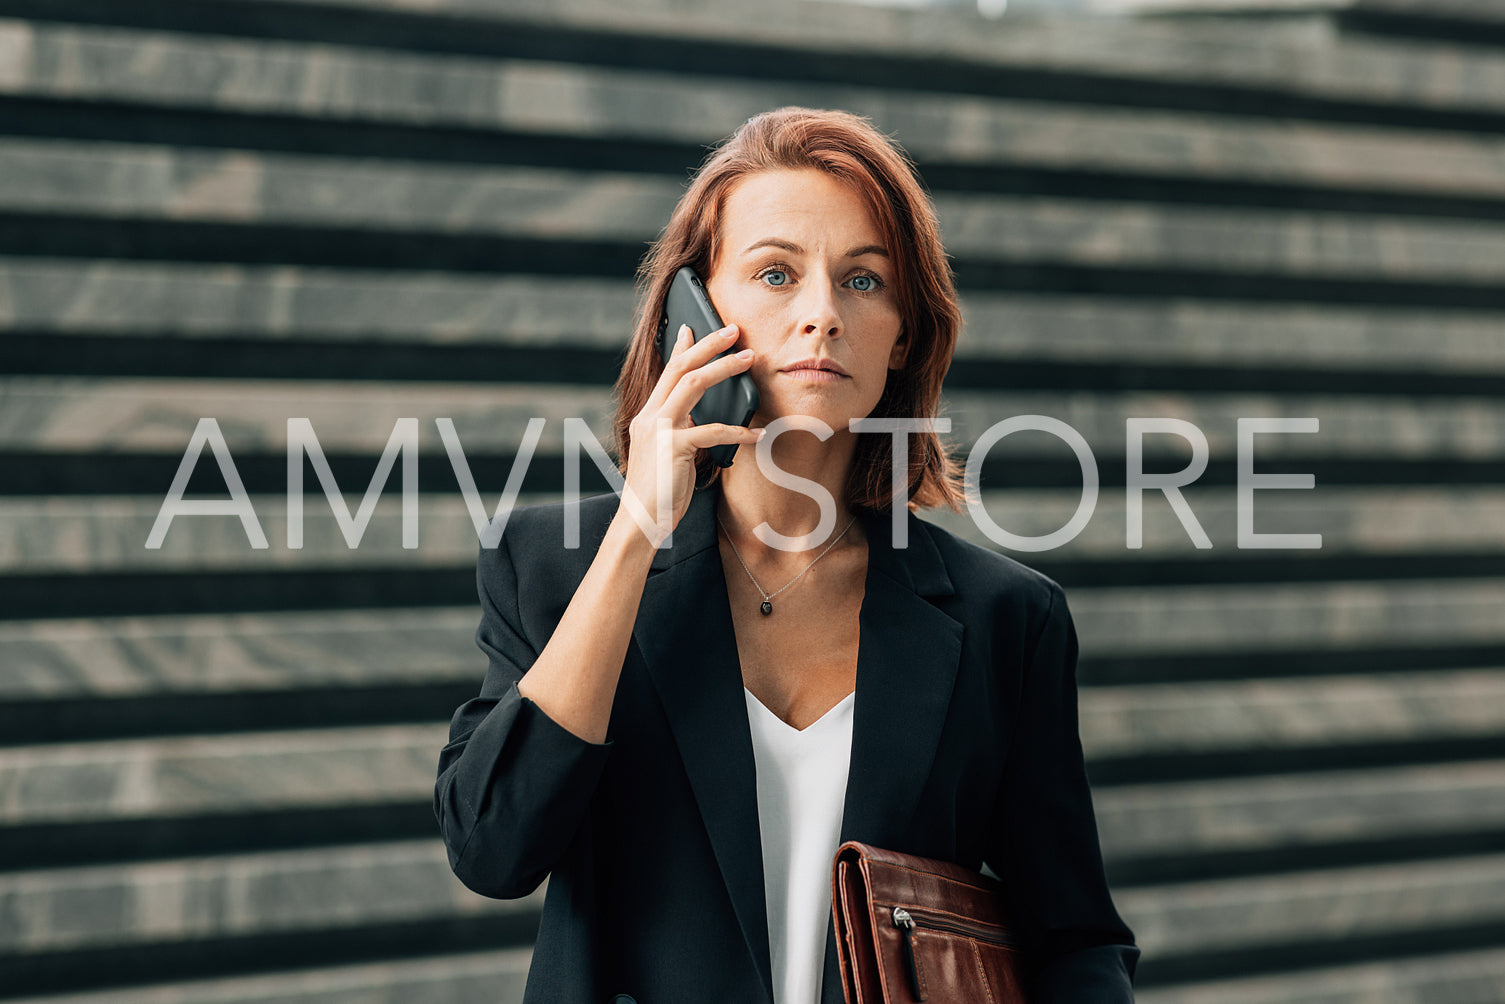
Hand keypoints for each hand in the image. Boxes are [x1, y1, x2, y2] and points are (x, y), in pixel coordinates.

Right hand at [616, 322, 762, 546]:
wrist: (639, 522)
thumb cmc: (658, 492)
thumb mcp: (668, 454)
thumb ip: (680, 431)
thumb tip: (700, 417)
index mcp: (648, 416)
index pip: (666, 371)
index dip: (681, 347)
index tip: (694, 326)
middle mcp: (650, 416)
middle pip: (680, 367)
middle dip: (709, 345)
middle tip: (734, 330)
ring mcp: (659, 430)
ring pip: (693, 384)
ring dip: (724, 368)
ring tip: (750, 359)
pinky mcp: (673, 449)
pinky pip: (711, 431)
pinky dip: (738, 431)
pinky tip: (757, 433)